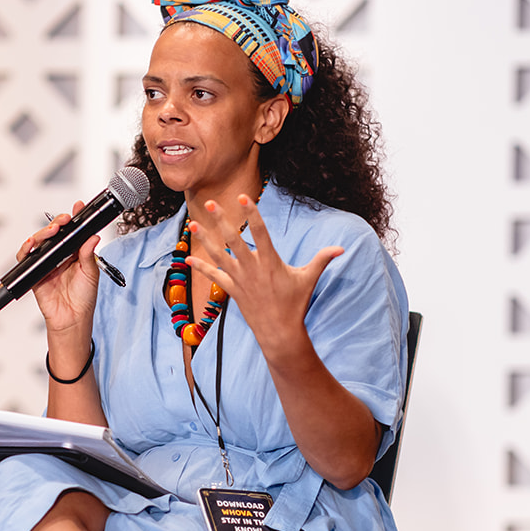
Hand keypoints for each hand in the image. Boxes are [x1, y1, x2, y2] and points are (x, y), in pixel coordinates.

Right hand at [22, 203, 100, 333]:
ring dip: (44, 232)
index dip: (74, 219)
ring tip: (53, 229)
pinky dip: (26, 249)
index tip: (78, 207)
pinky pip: (26, 258)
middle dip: (58, 222)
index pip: (73, 231)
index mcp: (75, 254)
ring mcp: (46, 263)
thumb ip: (89, 254)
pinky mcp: (35, 272)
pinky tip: (31, 244)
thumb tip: (92, 237)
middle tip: (65, 219)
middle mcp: (60, 256)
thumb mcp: (91, 273)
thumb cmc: (83, 299)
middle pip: (54, 233)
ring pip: (40, 241)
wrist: (72, 319)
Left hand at [186, 194, 342, 358]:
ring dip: (205, 239)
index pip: (260, 232)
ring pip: (218, 255)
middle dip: (221, 220)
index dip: (251, 213)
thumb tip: (341, 248)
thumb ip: (322, 259)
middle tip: (210, 203)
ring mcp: (240, 279)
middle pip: (233, 240)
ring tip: (193, 224)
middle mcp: (252, 268)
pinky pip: (214, 276)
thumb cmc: (295, 304)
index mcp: (270, 261)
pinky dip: (201, 267)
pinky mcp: (232, 290)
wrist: (279, 332)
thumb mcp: (309, 279)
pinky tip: (188, 258)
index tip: (244, 197)